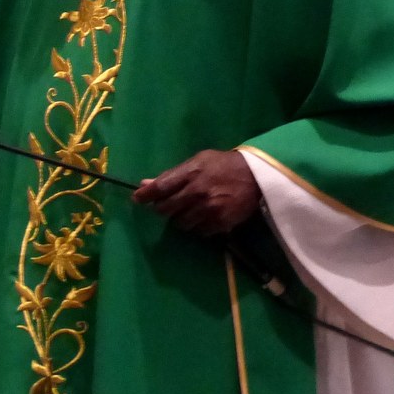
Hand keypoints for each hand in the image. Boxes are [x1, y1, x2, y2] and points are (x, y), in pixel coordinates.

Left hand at [131, 149, 261, 236]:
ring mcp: (209, 210)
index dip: (145, 195)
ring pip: (181, 223)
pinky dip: (197, 226)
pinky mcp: (220, 223)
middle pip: (167, 209)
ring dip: (181, 218)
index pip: (160, 187)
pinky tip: (204, 216)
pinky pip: (199, 232)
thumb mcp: (198, 161)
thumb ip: (172, 174)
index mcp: (191, 174)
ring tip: (189, 210)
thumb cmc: (223, 165)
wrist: (256, 175)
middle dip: (162, 208)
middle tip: (166, 205)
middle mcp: (197, 193)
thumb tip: (146, 183)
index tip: (137, 198)